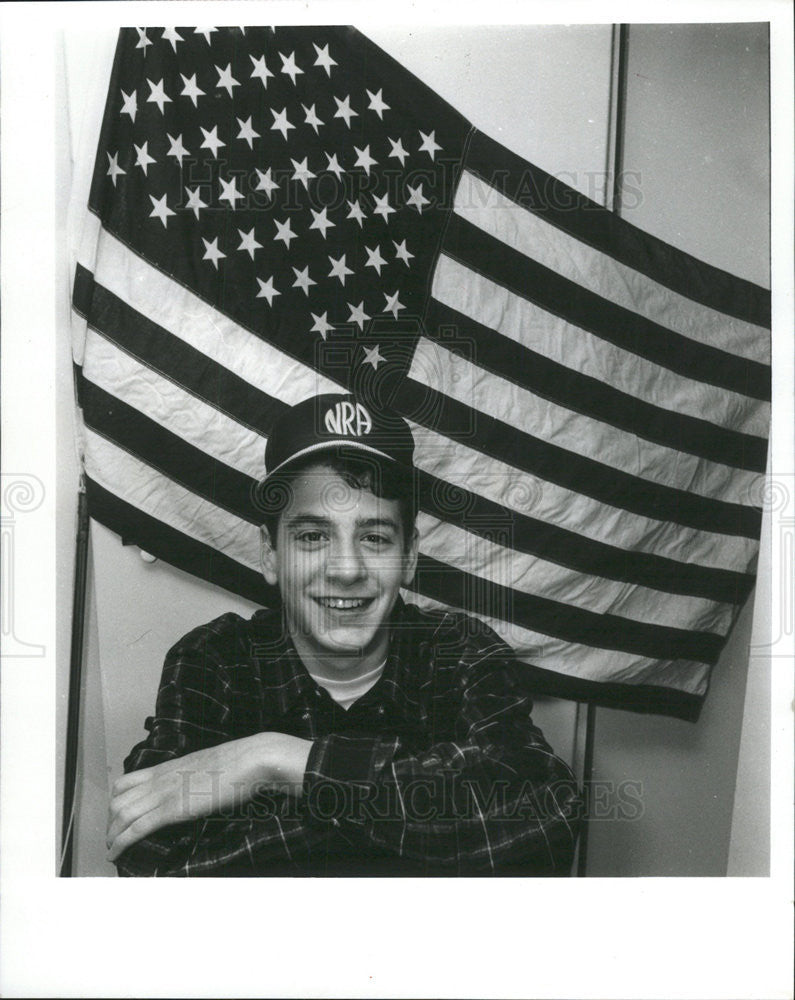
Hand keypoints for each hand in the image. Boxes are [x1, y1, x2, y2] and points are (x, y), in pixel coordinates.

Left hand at [106, 732, 312, 861]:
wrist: (251, 759)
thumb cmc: (238, 763)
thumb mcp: (207, 765)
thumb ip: (193, 776)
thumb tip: (194, 788)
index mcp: (168, 767)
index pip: (126, 782)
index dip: (115, 802)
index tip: (116, 818)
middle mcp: (161, 778)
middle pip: (118, 800)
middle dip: (109, 822)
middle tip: (112, 838)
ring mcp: (166, 792)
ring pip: (122, 814)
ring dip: (111, 835)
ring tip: (111, 850)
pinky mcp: (174, 809)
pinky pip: (137, 827)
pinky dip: (121, 842)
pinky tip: (116, 854)